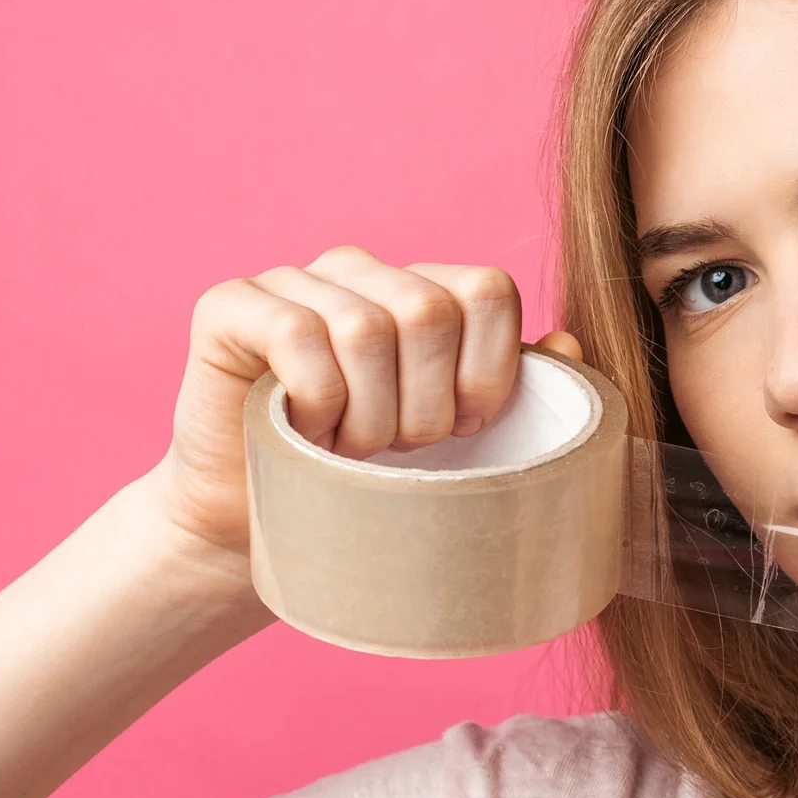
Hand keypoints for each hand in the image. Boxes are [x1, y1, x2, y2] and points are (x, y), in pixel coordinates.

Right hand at [141, 245, 581, 571]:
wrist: (261, 525)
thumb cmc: (367, 484)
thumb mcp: (455, 443)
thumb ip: (513, 389)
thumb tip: (568, 346)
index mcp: (421, 290)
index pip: (487, 290)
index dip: (489, 370)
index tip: (468, 431)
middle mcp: (359, 272)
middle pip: (429, 311)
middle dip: (425, 406)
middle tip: (397, 450)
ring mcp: (292, 281)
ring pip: (365, 329)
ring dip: (366, 416)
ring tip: (350, 452)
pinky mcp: (229, 306)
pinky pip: (295, 336)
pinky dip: (315, 402)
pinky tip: (307, 434)